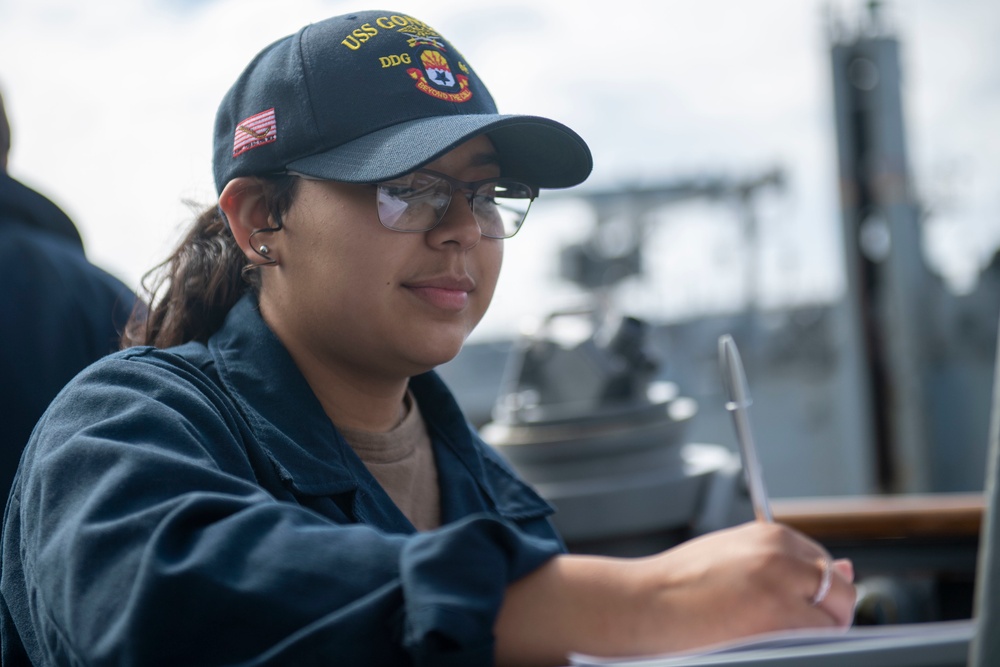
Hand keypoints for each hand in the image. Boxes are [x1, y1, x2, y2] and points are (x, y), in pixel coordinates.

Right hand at [625, 521, 855, 653]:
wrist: (643, 603)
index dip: (814, 596)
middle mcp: (781, 554)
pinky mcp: (778, 619)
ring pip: (835, 618)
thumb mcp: (735, 557)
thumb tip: (847, 570)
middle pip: (840, 592)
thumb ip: (787, 562)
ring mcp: (781, 586)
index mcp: (772, 534)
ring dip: (816, 633)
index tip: (792, 610)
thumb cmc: (680, 585)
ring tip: (769, 634)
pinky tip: (769, 643)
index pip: (825, 567)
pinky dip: (806, 646)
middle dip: (826, 615)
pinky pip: (819, 639)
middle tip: (785, 629)